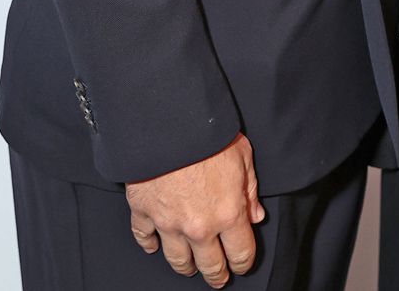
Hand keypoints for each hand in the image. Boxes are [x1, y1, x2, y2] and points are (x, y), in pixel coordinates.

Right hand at [126, 133, 264, 285]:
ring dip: (186, 266)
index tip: (242, 263)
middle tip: (218, 277)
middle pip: (210, 265)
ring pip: (178, 260)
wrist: (169, 123)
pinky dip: (149, 244)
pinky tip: (153, 245)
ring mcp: (169, 223)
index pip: (241, 253)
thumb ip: (250, 189)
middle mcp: (199, 226)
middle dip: (217, 274)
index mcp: (228, 213)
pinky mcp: (143, 212)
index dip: (243, 262)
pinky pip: (144, 238)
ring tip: (191, 266)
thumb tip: (255, 215)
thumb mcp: (243, 155)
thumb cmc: (209, 134)